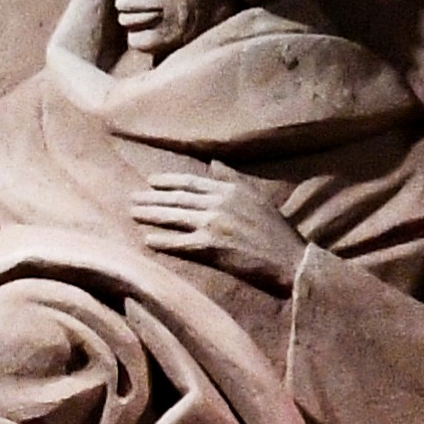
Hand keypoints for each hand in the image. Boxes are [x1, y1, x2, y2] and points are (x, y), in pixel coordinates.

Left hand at [128, 169, 303, 292]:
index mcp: (230, 190)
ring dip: (150, 215)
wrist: (292, 260)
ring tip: (133, 214)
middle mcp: (219, 204)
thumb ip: (233, 180)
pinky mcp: (211, 247)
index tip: (150, 181)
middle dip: (151, 198)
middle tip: (131, 199)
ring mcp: (213, 224)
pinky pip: (179, 242)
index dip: (168, 181)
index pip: (190, 182)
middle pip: (176, 199)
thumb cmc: (277, 232)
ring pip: (173, 217)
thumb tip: (214, 163)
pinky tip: (147, 240)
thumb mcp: (257, 198)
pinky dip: (162, 241)